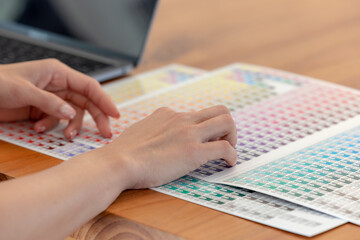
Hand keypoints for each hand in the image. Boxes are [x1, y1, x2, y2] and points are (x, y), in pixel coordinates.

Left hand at [0, 59, 118, 138]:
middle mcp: (58, 85)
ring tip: (66, 136)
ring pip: (73, 114)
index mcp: (58, 73)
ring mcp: (52, 98)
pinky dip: (51, 127)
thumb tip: (71, 114)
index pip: (89, 86)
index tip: (115, 114)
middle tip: (105, 133)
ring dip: (71, 126)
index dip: (104, 100)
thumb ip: (50, 103)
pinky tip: (38, 129)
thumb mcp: (24, 91)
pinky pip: (57, 120)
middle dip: (96, 117)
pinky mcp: (43, 110)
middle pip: (86, 102)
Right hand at [95, 105, 237, 188]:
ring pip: (227, 122)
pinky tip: (228, 164)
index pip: (196, 113)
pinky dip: (232, 155)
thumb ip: (153, 128)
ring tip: (228, 151)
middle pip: (219, 111)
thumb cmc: (124, 152)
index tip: (203, 139)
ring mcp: (189, 134)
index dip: (204, 127)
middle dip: (226, 126)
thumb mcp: (140, 130)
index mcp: (168, 114)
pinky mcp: (194, 152)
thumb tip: (156, 134)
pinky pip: (225, 148)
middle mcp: (182, 119)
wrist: (118, 162)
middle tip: (224, 141)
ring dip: (233, 137)